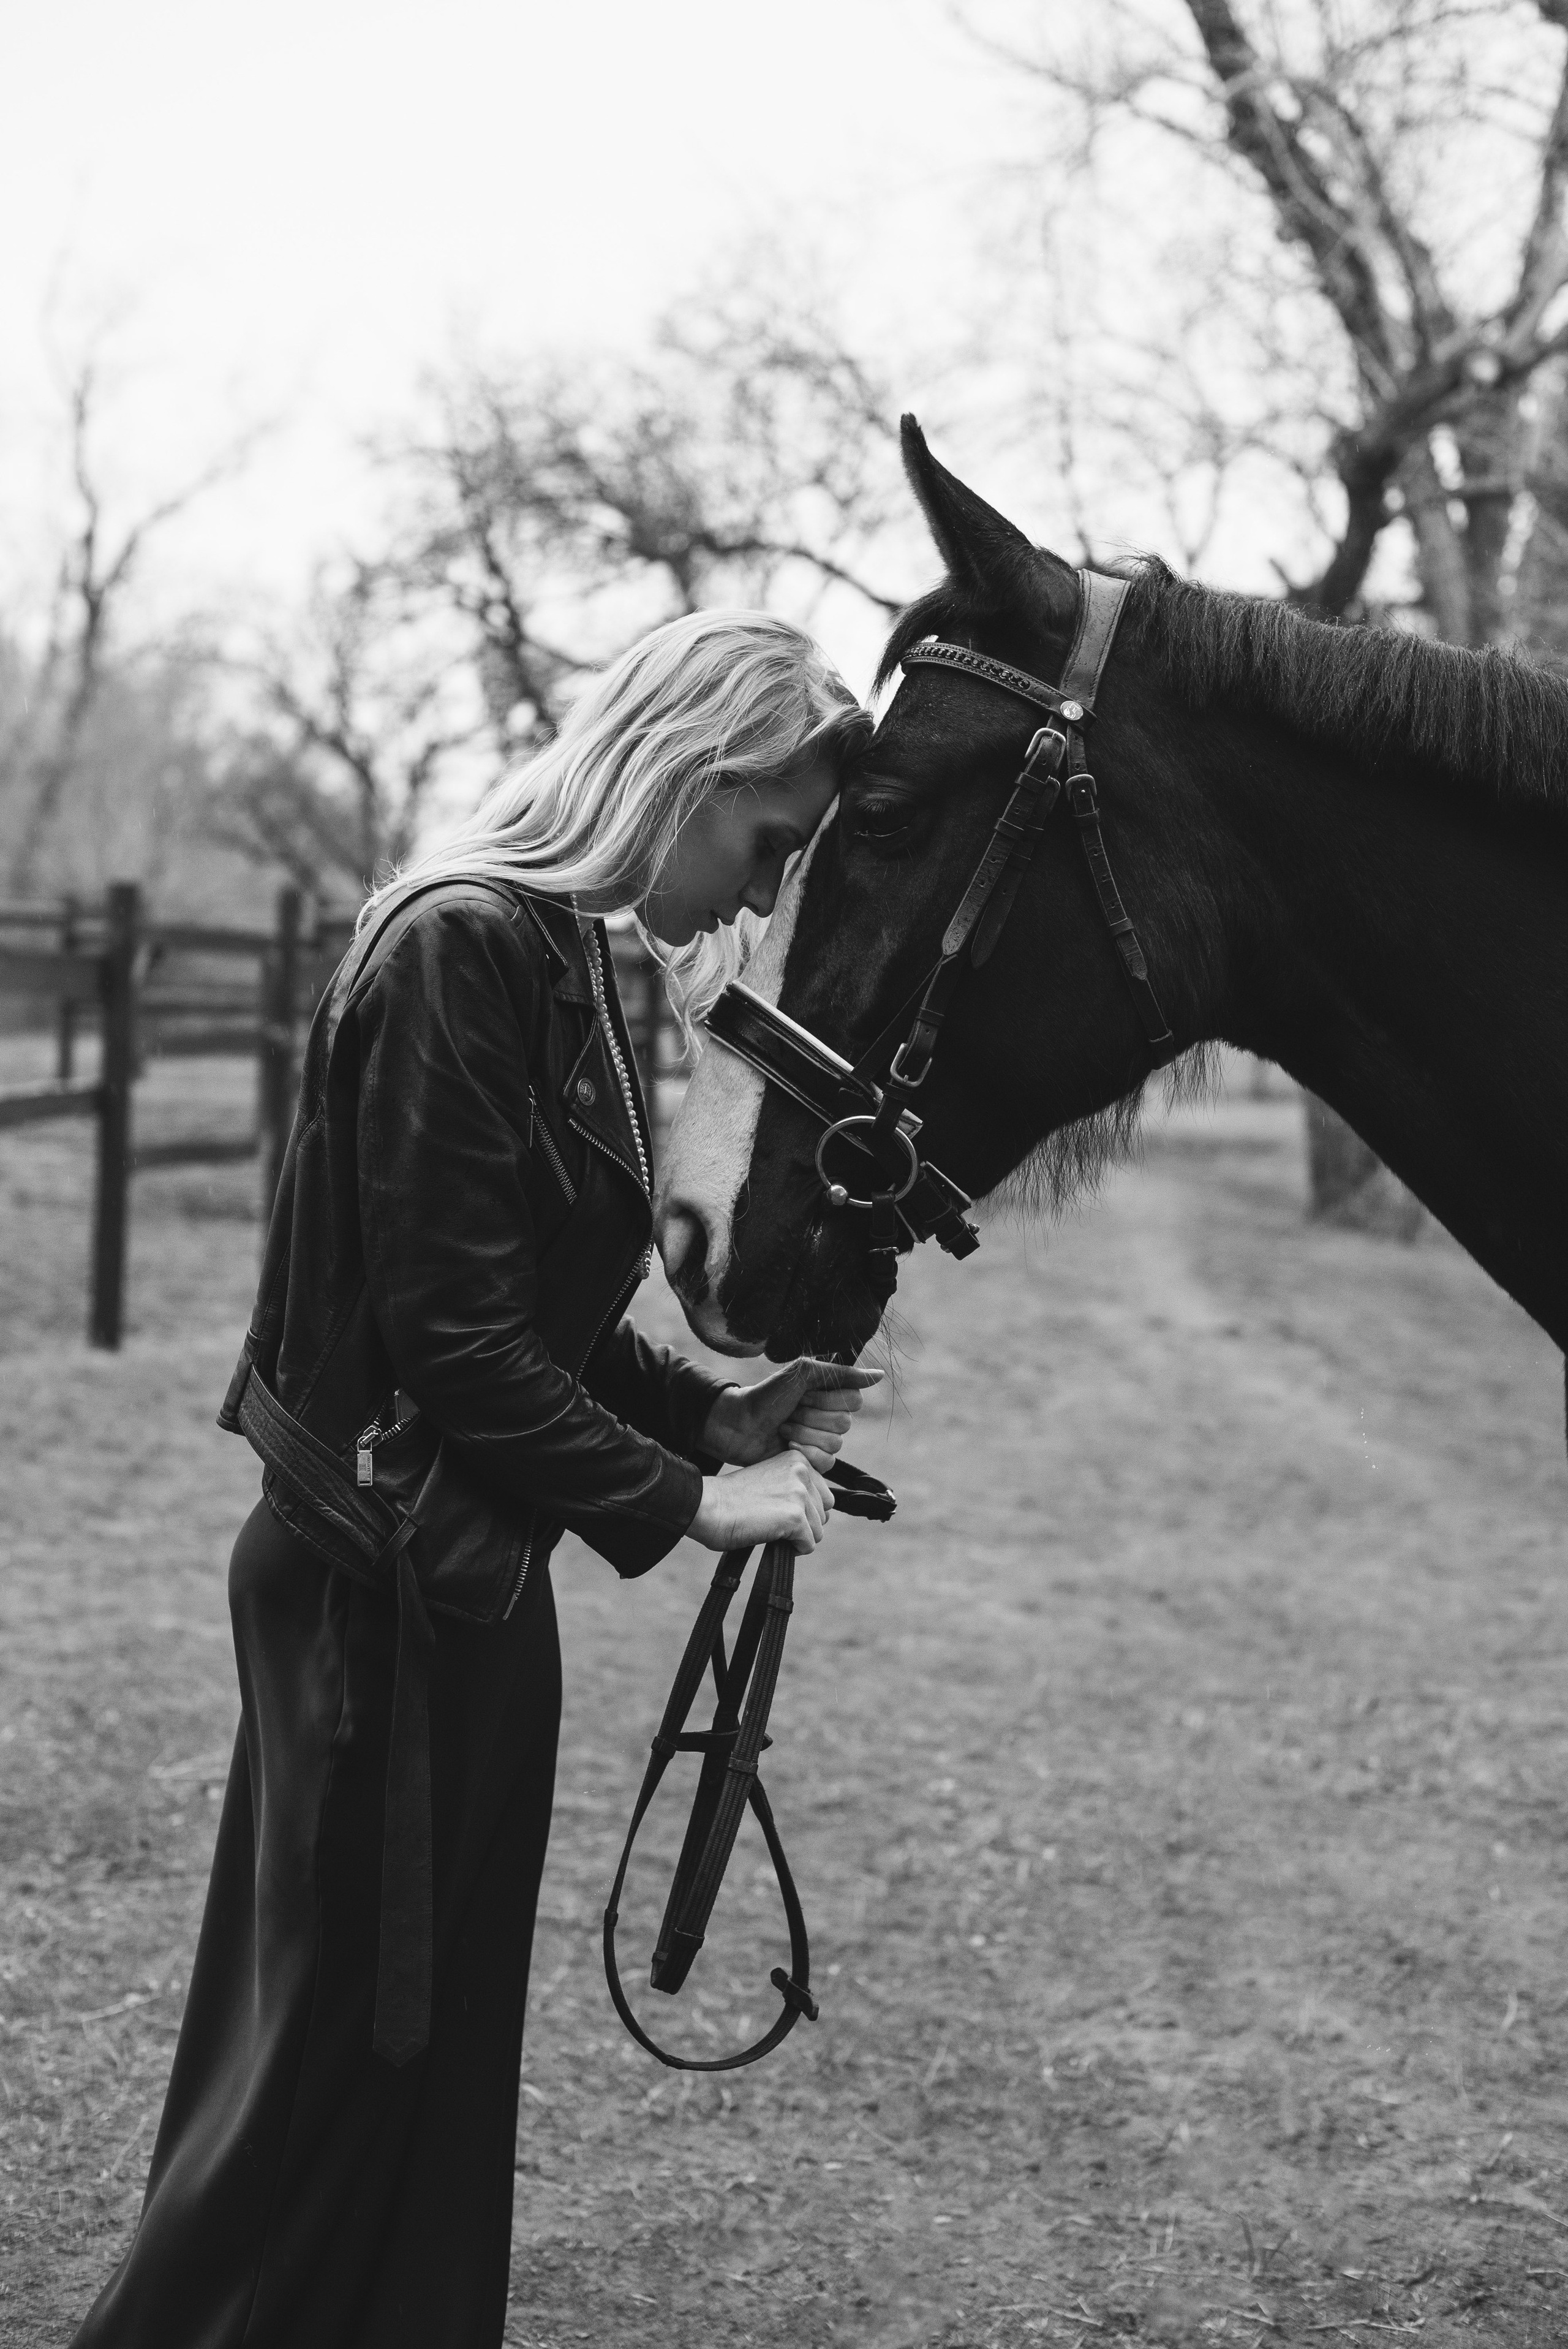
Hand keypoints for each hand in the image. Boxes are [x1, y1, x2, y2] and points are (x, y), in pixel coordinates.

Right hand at [688, 1452, 836, 1554]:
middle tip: (776, 1524)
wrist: (707, 1506)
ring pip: (818, 1531)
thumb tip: (820, 1515)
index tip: (781, 1511)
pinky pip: (808, 1545)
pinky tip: (772, 1540)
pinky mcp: (795, 1517)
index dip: (806, 1510)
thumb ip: (795, 1487)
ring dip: (797, 1538)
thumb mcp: (771, 1480)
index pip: (824, 1494)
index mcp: (798, 1459)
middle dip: (805, 1524)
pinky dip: (792, 1550)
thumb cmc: (732, 1499)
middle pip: (825, 1513)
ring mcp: (800, 1493)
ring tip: (771, 1530)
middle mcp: (802, 1471)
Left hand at [702, 1357, 882, 1473]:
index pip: (853, 1401)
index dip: (827, 1400)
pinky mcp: (811, 1462)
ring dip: (804, 1434)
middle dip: (811, 1417)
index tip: (803, 1395)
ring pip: (835, 1444)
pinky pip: (827, 1462)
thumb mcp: (801, 1374)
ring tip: (784, 1429)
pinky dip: (805, 1453)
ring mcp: (820, 1440)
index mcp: (829, 1393)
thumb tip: (879, 1375)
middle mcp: (828, 1416)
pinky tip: (788, 1447)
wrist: (737, 1425)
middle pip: (844, 1424)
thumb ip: (841, 1373)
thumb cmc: (766, 1396)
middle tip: (790, 1412)